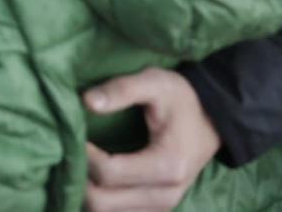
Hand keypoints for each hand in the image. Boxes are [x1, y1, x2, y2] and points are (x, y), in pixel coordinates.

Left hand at [82, 69, 220, 211]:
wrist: (211, 121)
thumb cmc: (181, 99)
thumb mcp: (155, 82)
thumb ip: (122, 89)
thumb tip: (87, 101)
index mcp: (168, 165)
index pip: (109, 172)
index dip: (83, 155)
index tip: (76, 136)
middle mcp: (165, 195)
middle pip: (102, 203)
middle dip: (78, 178)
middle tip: (70, 153)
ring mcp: (161, 207)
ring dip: (84, 192)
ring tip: (78, 163)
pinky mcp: (156, 209)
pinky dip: (99, 200)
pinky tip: (91, 177)